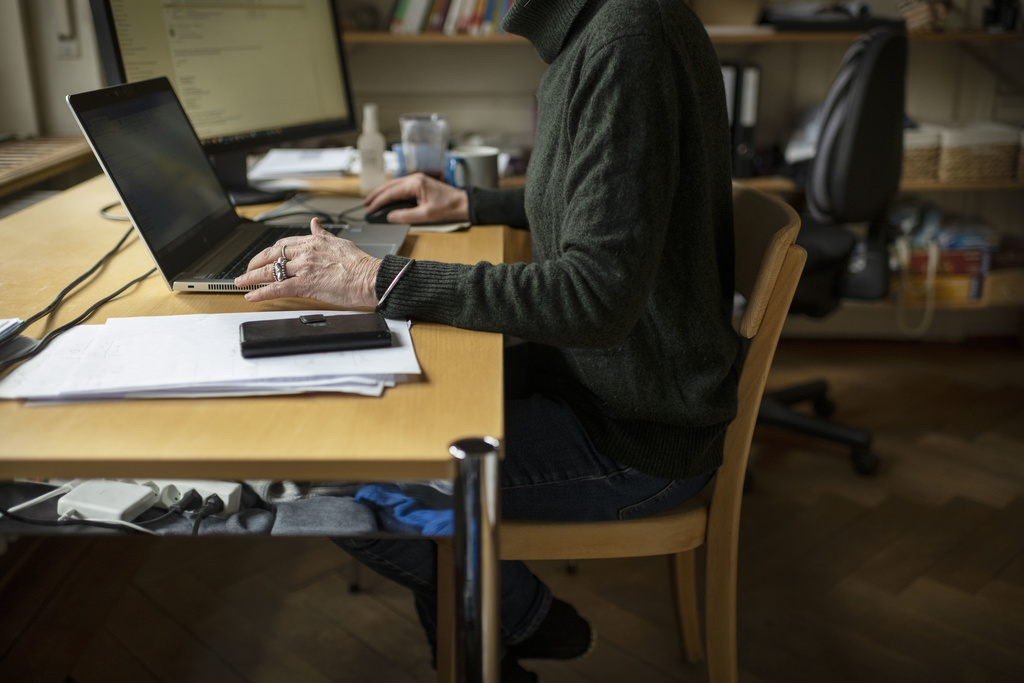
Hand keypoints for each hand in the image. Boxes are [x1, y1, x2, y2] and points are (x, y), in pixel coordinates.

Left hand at [234, 217, 380, 306]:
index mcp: (313, 241)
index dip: (269, 251)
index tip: (263, 256)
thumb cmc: (361, 264)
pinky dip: (260, 292)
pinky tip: (251, 296)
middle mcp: (305, 252)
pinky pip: (276, 288)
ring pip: (269, 271)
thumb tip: (315, 223)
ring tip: (240, 282)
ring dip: (251, 277)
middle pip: (270, 255)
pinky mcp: (304, 284)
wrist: (370, 277)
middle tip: (246, 270)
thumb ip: (323, 233)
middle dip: (254, 263)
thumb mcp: (340, 242)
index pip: (283, 244)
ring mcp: (303, 268)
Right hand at [364, 172, 468, 223]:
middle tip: (365, 204)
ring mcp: (417, 179)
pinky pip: (400, 186)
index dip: (378, 202)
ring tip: (372, 201)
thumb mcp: (425, 215)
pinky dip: (391, 192)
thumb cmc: (448, 208)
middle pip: (389, 185)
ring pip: (393, 184)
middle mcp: (414, 178)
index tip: (370, 209)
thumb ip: (406, 216)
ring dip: (382, 192)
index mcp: (415, 184)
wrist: (462, 203)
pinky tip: (387, 198)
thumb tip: (390, 217)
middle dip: (376, 195)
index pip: (391, 192)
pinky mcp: (419, 183)